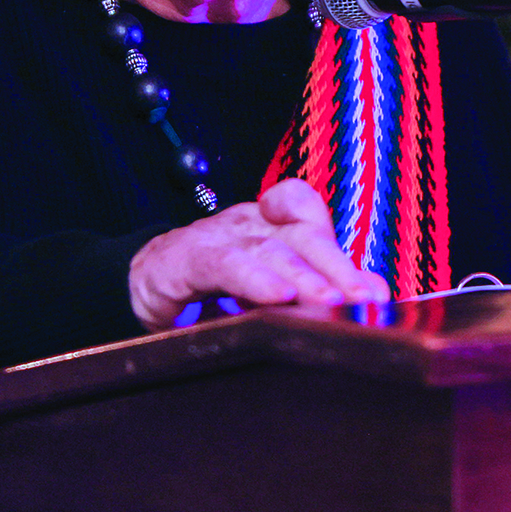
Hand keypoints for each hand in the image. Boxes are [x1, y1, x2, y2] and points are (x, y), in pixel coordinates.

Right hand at [128, 178, 390, 326]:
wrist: (137, 286)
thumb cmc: (208, 294)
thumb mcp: (264, 296)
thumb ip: (313, 293)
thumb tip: (371, 299)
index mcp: (268, 228)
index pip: (305, 211)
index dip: (337, 238)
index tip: (374, 286)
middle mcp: (247, 225)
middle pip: (300, 234)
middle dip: (339, 267)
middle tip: (369, 299)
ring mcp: (215, 238)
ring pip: (269, 249)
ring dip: (306, 276)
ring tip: (335, 300)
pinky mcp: (183, 261)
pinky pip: (225, 264)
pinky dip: (253, 279)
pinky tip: (278, 295)